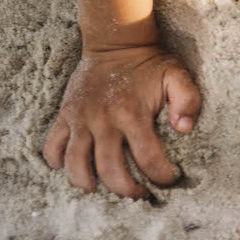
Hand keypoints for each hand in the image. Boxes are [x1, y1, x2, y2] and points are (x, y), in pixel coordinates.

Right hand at [42, 43, 197, 197]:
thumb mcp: (177, 76)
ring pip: (75, 164)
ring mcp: (80, 120)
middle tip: (139, 196)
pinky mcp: (65, 116)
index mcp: (132, 114)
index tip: (169, 180)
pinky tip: (71, 169)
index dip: (161, 176)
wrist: (115, 43)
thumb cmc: (150, 64)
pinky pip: (52, 146)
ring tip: (101, 190)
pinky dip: (57, 162)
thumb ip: (187, 100)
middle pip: (110, 170)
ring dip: (87, 184)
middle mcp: (103, 120)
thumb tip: (185, 129)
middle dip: (126, 191)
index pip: (148, 158)